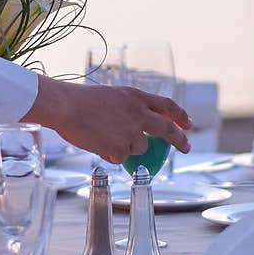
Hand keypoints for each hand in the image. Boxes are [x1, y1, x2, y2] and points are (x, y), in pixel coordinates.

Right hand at [27, 76, 191, 163]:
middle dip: (179, 140)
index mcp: (136, 97)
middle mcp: (139, 114)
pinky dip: (110, 154)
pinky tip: (97, 144)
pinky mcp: (121, 147)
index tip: (188, 124)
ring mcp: (131, 132)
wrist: (65, 107)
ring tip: (104, 137)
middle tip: (186, 147)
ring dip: (126, 147)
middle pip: (167, 130)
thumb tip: (134, 129)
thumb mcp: (111, 97)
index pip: (166, 105)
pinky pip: (121, 157)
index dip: (179, 115)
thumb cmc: (79, 101)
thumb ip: (127, 109)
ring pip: (139, 148)